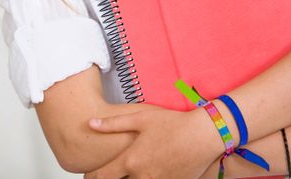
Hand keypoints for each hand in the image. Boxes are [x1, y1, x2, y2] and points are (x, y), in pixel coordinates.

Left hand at [85, 105, 221, 178]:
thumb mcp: (142, 118)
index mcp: (131, 160)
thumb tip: (91, 124)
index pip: (102, 176)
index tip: (88, 174)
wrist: (203, 136)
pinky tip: (150, 172)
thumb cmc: (173, 123)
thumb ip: (114, 123)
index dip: (90, 176)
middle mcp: (142, 176)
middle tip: (110, 173)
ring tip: (132, 170)